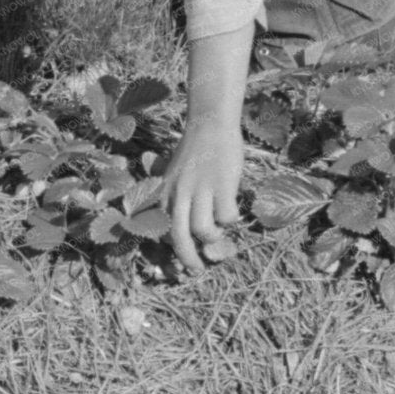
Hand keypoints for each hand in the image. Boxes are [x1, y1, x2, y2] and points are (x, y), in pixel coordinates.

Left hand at [162, 114, 242, 274]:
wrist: (210, 123)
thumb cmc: (196, 151)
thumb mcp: (176, 174)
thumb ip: (178, 198)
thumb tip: (189, 230)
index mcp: (165, 192)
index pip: (162, 229)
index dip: (172, 248)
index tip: (182, 257)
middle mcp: (179, 192)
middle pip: (178, 236)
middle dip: (187, 259)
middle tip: (197, 269)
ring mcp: (200, 188)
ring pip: (202, 229)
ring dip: (212, 237)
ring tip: (218, 230)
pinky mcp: (221, 184)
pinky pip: (226, 216)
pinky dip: (231, 218)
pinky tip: (232, 205)